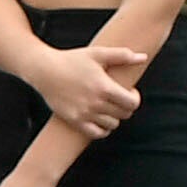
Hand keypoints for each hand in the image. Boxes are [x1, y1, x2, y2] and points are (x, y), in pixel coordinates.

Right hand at [29, 33, 148, 138]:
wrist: (43, 70)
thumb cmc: (72, 59)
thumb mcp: (97, 53)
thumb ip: (122, 55)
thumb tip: (142, 57)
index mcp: (104, 87)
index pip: (132, 103)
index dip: (135, 98)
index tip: (129, 92)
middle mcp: (95, 103)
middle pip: (124, 114)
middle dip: (125, 106)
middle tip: (117, 98)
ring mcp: (84, 113)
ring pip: (112, 125)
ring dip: (114, 117)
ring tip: (107, 107)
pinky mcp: (74, 120)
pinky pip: (96, 133)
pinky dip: (102, 129)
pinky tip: (100, 119)